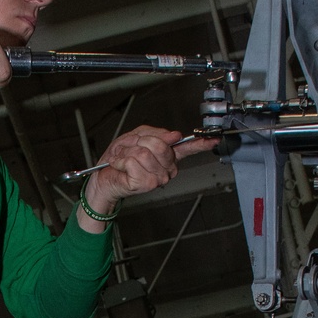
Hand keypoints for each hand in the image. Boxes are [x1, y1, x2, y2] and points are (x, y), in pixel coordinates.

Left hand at [78, 126, 218, 232]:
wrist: (103, 176)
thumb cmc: (119, 159)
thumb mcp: (136, 138)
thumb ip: (155, 134)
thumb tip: (174, 135)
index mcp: (167, 155)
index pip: (187, 148)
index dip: (201, 143)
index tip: (214, 139)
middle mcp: (167, 168)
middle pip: (159, 144)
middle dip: (138, 142)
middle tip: (129, 150)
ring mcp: (158, 178)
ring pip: (144, 153)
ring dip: (127, 152)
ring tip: (123, 159)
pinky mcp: (146, 184)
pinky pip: (134, 162)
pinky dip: (121, 160)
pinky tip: (120, 166)